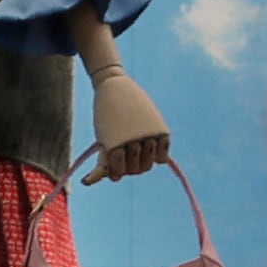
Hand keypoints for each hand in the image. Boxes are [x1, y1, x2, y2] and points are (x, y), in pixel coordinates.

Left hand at [86, 70, 169, 184]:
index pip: (119, 172)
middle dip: (131, 166)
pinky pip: (162, 156)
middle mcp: (131, 141)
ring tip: (137, 150)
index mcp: (113, 145)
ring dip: (144, 161)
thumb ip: (105, 161)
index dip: (117, 171)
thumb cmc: (105, 116)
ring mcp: (147, 134)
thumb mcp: (103, 138)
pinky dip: (158, 156)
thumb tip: (105, 180)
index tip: (115, 164)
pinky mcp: (160, 129)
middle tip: (128, 156)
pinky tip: (151, 148)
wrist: (114, 86)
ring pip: (149, 163)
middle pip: (136, 170)